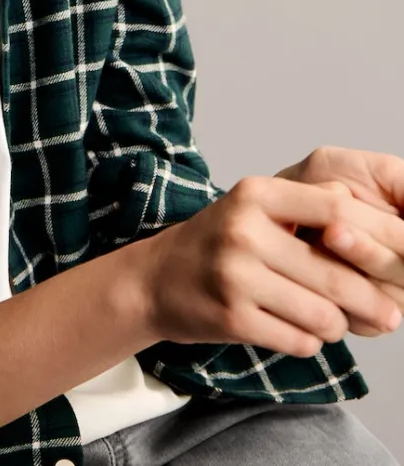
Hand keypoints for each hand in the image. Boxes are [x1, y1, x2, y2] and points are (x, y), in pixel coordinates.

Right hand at [138, 175, 403, 357]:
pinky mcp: (232, 317)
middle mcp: (245, 230)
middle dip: (370, 300)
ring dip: (335, 325)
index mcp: (256, 194)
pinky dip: (307, 342)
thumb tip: (370, 220)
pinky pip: (299, 341)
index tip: (398, 256)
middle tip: (390, 313)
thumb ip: (307, 207)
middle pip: (335, 273)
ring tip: (328, 319)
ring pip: (323, 314)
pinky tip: (295, 331)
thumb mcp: (254, 207)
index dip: (374, 236)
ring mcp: (236, 276)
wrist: (155, 278)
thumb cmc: (217, 242)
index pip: (336, 210)